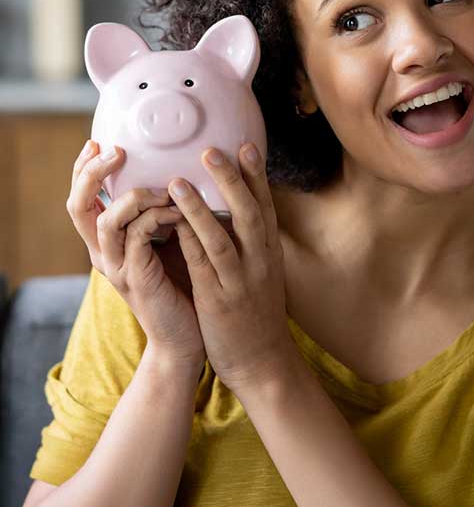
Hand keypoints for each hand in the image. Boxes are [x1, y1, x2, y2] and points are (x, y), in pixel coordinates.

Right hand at [66, 140, 205, 368]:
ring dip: (134, 196)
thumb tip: (180, 171)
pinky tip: (178, 212)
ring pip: (106, 220)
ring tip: (163, 187)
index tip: (98, 140)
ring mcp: (116, 267)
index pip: (84, 198)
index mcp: (108, 240)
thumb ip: (164, 211)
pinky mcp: (136, 280)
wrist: (188, 335)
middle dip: (92, 173)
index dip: (84, 169)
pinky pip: (137, 238)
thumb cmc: (184, 282)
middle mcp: (103, 252)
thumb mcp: (170, 239)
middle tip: (116, 150)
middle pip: (79, 205)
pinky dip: (156, 218)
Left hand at [169, 143, 293, 391]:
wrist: (263, 361)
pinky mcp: (219, 300)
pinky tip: (171, 222)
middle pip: (250, 213)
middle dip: (232, 179)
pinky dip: (188, 241)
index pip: (265, 207)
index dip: (256, 176)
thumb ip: (253, 244)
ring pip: (223, 237)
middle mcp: (260, 261)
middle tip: (212, 150)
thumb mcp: (264, 274)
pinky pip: (203, 266)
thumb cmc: (257, 314)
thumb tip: (239, 213)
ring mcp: (241, 281)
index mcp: (270, 253)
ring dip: (201, 207)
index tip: (246, 145)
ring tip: (179, 180)